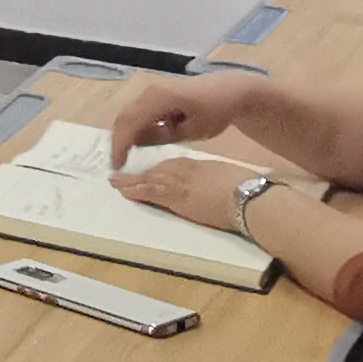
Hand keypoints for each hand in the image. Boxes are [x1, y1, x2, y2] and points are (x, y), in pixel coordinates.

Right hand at [98, 70, 247, 159]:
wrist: (229, 91)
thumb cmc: (215, 112)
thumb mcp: (192, 131)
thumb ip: (162, 137)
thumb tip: (136, 144)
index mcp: (160, 99)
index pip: (130, 123)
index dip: (121, 146)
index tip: (117, 166)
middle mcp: (150, 91)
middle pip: (124, 118)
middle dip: (118, 141)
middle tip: (117, 163)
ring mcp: (152, 90)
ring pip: (128, 114)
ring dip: (124, 134)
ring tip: (124, 156)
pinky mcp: (155, 93)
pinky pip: (137, 111)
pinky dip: (133, 127)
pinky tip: (137, 142)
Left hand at [111, 150, 264, 224]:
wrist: (247, 195)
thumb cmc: (245, 187)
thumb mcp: (224, 175)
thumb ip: (211, 177)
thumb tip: (209, 184)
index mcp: (196, 164)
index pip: (169, 165)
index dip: (156, 169)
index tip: (147, 172)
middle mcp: (182, 169)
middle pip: (154, 170)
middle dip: (138, 174)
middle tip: (120, 175)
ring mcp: (176, 182)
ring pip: (146, 179)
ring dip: (129, 181)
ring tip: (115, 182)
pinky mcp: (173, 197)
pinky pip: (147, 191)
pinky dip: (133, 189)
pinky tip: (122, 190)